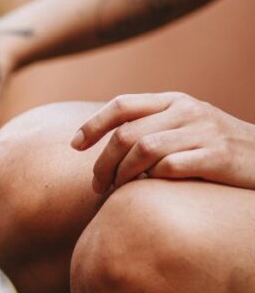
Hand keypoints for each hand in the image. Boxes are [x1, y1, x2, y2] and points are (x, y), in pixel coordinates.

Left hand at [72, 92, 254, 192]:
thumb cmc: (217, 149)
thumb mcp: (186, 128)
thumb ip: (151, 127)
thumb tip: (104, 144)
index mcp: (175, 101)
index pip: (123, 105)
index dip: (93, 125)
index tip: (74, 146)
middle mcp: (187, 111)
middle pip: (126, 133)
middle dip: (102, 162)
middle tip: (96, 186)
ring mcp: (204, 132)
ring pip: (143, 150)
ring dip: (121, 174)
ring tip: (115, 191)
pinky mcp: (218, 156)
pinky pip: (170, 167)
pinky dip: (152, 180)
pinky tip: (149, 190)